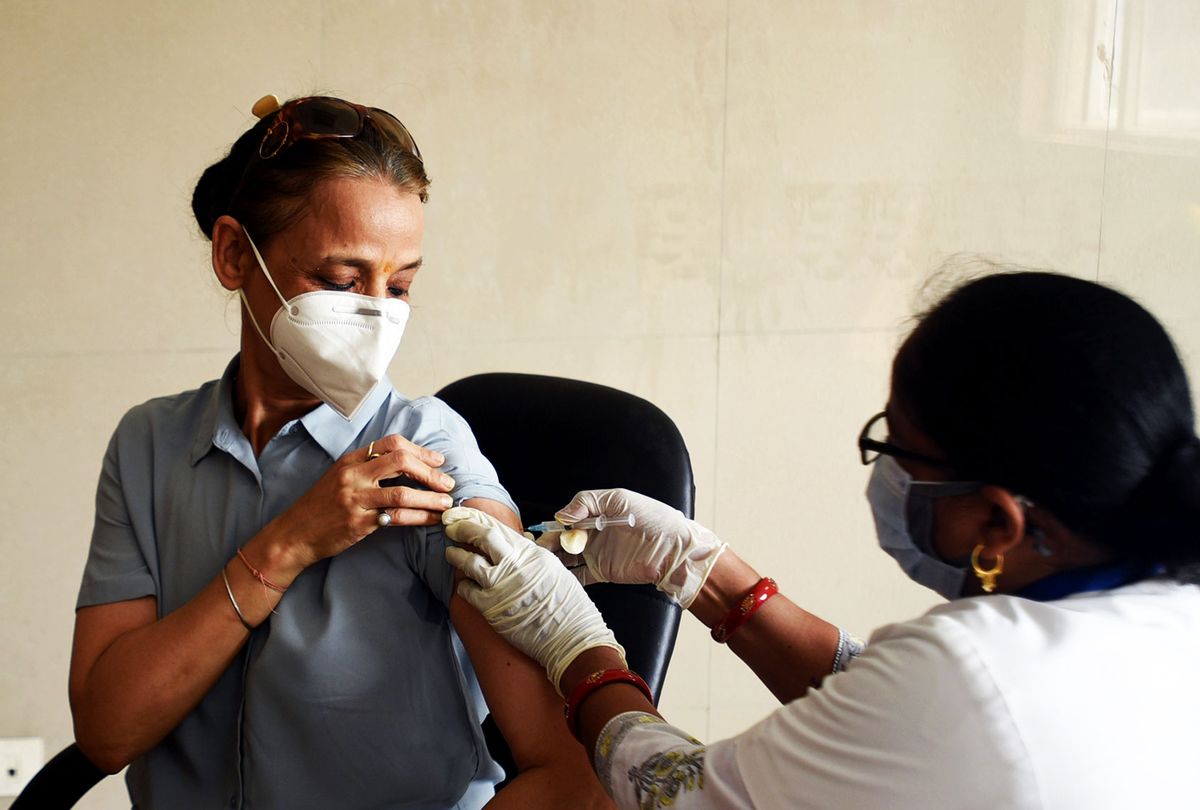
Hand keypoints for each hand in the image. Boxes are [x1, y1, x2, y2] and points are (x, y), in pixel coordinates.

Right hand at [274, 434, 455, 569]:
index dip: (420, 450)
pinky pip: (396, 517)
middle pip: (401, 461)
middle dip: (430, 472)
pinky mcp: (358, 523)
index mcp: (351, 461)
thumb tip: (408, 465)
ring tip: (446, 503)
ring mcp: (355, 499)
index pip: (392, 444)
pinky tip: (432, 520)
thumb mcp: (340, 478)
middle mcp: (353, 476)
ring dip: (430, 497)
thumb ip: (368, 469)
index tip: (438, 460)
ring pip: (403, 492)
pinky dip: (420, 518)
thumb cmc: (321, 507)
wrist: (294, 535)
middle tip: (447, 483)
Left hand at [443, 507, 623, 693]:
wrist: (570, 638)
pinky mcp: (491, 608)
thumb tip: (518, 545)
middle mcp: (515, 565)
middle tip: (451, 526)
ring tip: (450, 552)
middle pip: (482, 537)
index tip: (464, 513)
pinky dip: (463, 585)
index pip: (500, 528)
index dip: (478, 518)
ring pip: (469, 562)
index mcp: (532, 554)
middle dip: (463, 528)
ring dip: (456, 555)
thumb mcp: (554, 571)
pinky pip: (467, 591)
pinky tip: (464, 584)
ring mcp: (501, 586)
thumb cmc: (569, 608)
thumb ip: (532, 557)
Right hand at [542, 488, 727, 607]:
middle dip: (548, 544)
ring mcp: (596, 554)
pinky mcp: (602, 572)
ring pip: (567, 558)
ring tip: (538, 566)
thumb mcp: (620, 499)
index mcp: (596, 514)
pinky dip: (566, 578)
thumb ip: (588, 502)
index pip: (567, 519)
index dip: (553, 525)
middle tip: (535, 551)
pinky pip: (579, 576)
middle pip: (562, 540)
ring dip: (553, 561)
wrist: (674, 548)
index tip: (541, 531)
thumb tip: (561, 515)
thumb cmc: (652, 518)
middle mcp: (593, 534)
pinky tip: (553, 579)